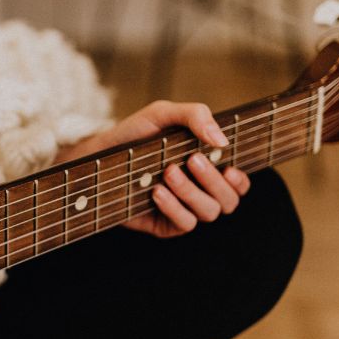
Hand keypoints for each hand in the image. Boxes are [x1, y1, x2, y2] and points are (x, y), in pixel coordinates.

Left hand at [111, 101, 250, 237]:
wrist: (98, 153)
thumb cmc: (134, 133)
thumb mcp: (163, 114)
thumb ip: (196, 116)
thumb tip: (221, 140)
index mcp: (208, 166)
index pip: (238, 182)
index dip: (241, 180)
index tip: (229, 167)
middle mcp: (200, 190)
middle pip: (229, 200)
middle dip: (213, 181)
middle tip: (192, 159)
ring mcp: (183, 208)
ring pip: (209, 212)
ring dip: (191, 192)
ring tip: (168, 172)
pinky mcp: (165, 224)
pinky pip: (185, 224)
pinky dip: (174, 208)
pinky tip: (157, 191)